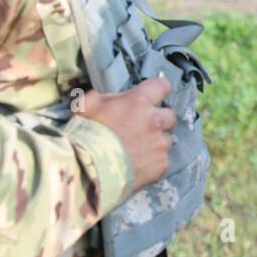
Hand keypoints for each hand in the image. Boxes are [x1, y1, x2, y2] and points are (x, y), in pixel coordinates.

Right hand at [78, 78, 176, 192]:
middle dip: (159, 120)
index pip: (162, 86)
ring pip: (167, 140)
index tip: (155, 95)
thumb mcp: (87, 105)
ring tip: (139, 149)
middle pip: (169, 115)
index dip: (159, 90)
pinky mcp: (161, 166)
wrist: (89, 170)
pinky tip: (138, 165)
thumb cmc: (86, 135)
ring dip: (156, 142)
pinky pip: (163, 161)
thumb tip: (110, 99)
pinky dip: (153, 162)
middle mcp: (154, 121)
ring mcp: (159, 144)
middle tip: (143, 127)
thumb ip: (104, 97)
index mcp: (139, 102)